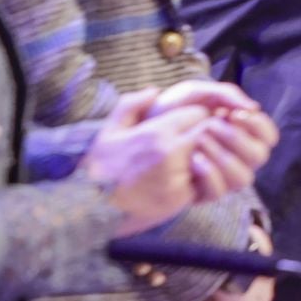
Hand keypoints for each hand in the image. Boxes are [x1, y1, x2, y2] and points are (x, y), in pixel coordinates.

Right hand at [81, 89, 210, 236]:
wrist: (90, 209)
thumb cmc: (100, 169)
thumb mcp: (109, 131)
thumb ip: (131, 106)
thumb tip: (154, 91)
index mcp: (156, 132)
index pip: (199, 114)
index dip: (197, 118)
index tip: (189, 125)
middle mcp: (170, 153)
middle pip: (210, 134)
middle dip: (207, 135)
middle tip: (195, 143)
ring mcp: (177, 176)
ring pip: (210, 158)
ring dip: (206, 157)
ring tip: (190, 161)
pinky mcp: (180, 198)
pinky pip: (201, 183)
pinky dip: (196, 180)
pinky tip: (182, 181)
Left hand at [146, 81, 278, 201]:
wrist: (138, 131)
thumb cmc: (170, 109)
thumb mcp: (195, 93)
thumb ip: (225, 94)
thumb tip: (253, 107)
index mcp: (240, 132)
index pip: (268, 136)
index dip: (259, 126)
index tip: (236, 114)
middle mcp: (235, 156)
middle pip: (260, 156)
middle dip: (238, 139)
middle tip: (213, 125)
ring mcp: (220, 175)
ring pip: (244, 177)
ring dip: (225, 158)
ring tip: (200, 141)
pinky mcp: (202, 190)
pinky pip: (219, 192)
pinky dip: (210, 175)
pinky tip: (194, 160)